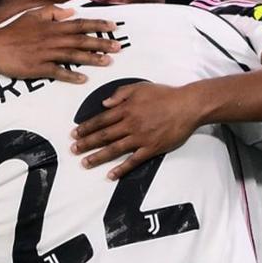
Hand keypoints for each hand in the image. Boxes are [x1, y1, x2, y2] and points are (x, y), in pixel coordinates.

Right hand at [0, 5, 121, 82]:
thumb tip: (70, 11)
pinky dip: (71, 75)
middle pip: (81, 39)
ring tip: (107, 62)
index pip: (79, 23)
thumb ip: (52, 12)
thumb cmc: (12, 33)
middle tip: (118, 47)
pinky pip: (58, 71)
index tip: (113, 27)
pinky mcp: (38, 68)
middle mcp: (52, 38)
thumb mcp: (32, 16)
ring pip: (73, 55)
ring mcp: (46, 53)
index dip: (97, 25)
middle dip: (101, 43)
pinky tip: (83, 79)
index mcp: (52, 26)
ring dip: (91, 58)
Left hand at [71, 82, 200, 179]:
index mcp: (126, 109)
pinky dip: (121, 169)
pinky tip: (111, 175)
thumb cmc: (165, 95)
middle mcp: (130, 124)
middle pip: (103, 135)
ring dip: (97, 157)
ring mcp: (140, 138)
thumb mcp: (140, 87)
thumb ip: (120, 94)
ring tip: (85, 163)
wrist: (188, 106)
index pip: (101, 120)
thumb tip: (104, 104)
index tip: (75, 133)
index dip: (86, 127)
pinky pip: (133, 161)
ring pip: (114, 149)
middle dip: (86, 143)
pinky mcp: (151, 148)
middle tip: (73, 150)